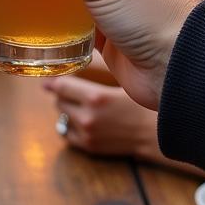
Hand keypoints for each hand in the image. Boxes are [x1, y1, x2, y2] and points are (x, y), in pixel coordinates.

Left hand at [45, 75, 160, 157]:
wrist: (154, 133)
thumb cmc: (141, 102)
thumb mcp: (121, 80)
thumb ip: (97, 69)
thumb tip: (78, 57)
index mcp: (96, 97)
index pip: (61, 86)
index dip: (54, 80)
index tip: (50, 77)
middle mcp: (88, 117)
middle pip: (58, 100)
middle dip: (62, 93)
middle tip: (73, 88)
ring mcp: (87, 134)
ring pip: (61, 116)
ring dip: (66, 108)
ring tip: (81, 103)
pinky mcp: (89, 147)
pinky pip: (66, 133)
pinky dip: (70, 124)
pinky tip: (82, 118)